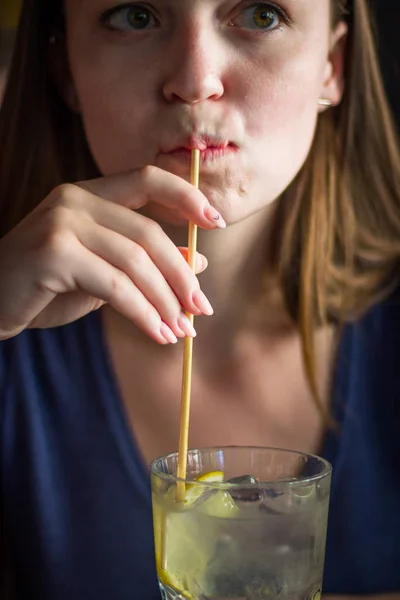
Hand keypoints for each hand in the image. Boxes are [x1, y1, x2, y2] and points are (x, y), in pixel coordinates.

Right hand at [0, 166, 224, 343]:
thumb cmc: (47, 288)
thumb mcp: (104, 272)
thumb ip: (146, 263)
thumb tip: (198, 261)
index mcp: (89, 195)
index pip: (147, 179)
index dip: (187, 196)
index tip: (217, 222)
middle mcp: (75, 200)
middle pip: (149, 233)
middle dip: (182, 276)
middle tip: (202, 310)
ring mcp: (62, 223)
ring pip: (137, 262)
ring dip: (166, 301)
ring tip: (181, 331)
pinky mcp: (53, 254)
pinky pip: (116, 286)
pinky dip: (144, 314)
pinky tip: (157, 334)